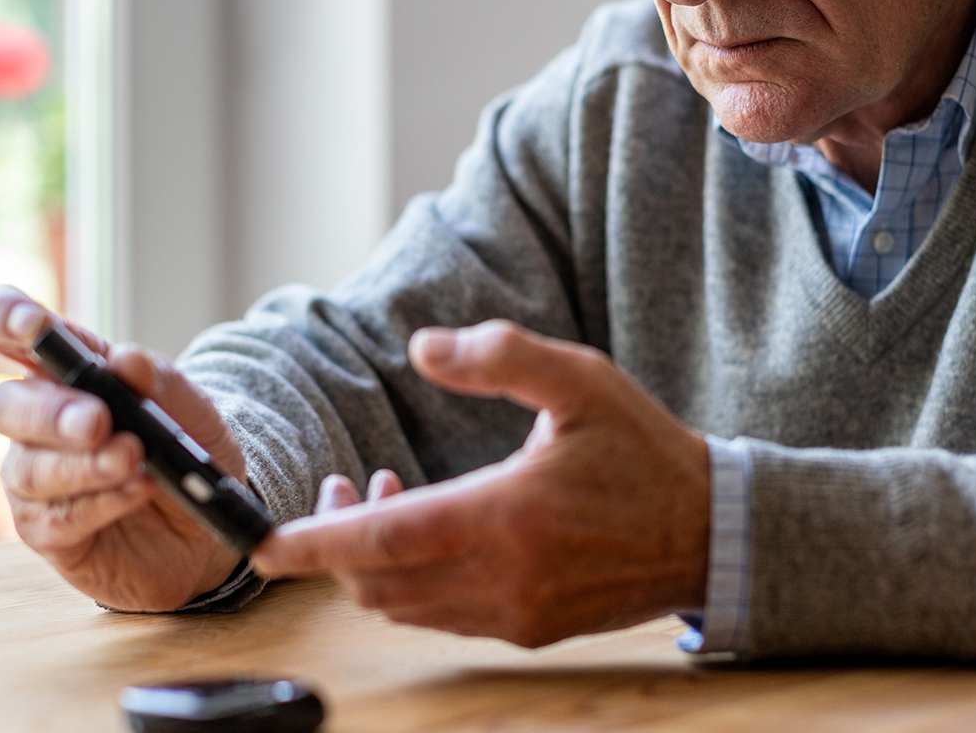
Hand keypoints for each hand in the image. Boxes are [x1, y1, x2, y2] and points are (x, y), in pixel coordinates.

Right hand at [0, 285, 246, 611]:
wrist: (209, 529)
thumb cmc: (189, 455)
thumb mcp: (196, 414)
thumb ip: (163, 384)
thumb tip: (124, 358)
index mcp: (67, 373)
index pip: (9, 330)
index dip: (4, 317)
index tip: (30, 324)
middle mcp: (39, 421)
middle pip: (7, 405)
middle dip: (51, 413)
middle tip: (98, 421)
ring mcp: (36, 478)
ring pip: (29, 468)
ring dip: (84, 464)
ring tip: (133, 459)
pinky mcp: (46, 530)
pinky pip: (53, 519)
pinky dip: (98, 503)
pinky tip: (134, 492)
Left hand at [252, 320, 710, 647]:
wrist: (711, 531)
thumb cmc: (643, 451)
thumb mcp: (581, 381)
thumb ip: (499, 357)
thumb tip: (424, 347)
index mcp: (506, 516)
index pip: (383, 541)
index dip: (314, 544)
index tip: (264, 543)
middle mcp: (503, 576)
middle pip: (378, 583)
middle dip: (339, 544)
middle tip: (347, 486)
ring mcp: (515, 611)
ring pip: (404, 607)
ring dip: (376, 564)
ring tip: (390, 502)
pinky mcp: (529, 629)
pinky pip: (442, 617)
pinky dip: (415, 583)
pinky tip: (435, 535)